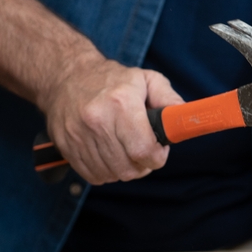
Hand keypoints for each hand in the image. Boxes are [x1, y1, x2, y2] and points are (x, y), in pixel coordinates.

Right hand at [37, 54, 183, 184]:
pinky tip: (110, 155)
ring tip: (127, 151)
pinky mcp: (66, 146)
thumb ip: (170, 100)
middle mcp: (97, 120)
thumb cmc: (113, 80)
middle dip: (143, 166)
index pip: (143, 150)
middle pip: (128, 168)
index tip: (159, 151)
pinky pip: (92, 176)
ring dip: (124, 169)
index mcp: (121, 103)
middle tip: (144, 152)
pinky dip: (106, 172)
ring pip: (111, 175)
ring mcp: (78, 135)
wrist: (66, 76)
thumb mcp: (148, 80)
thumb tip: (186, 120)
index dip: (157, 158)